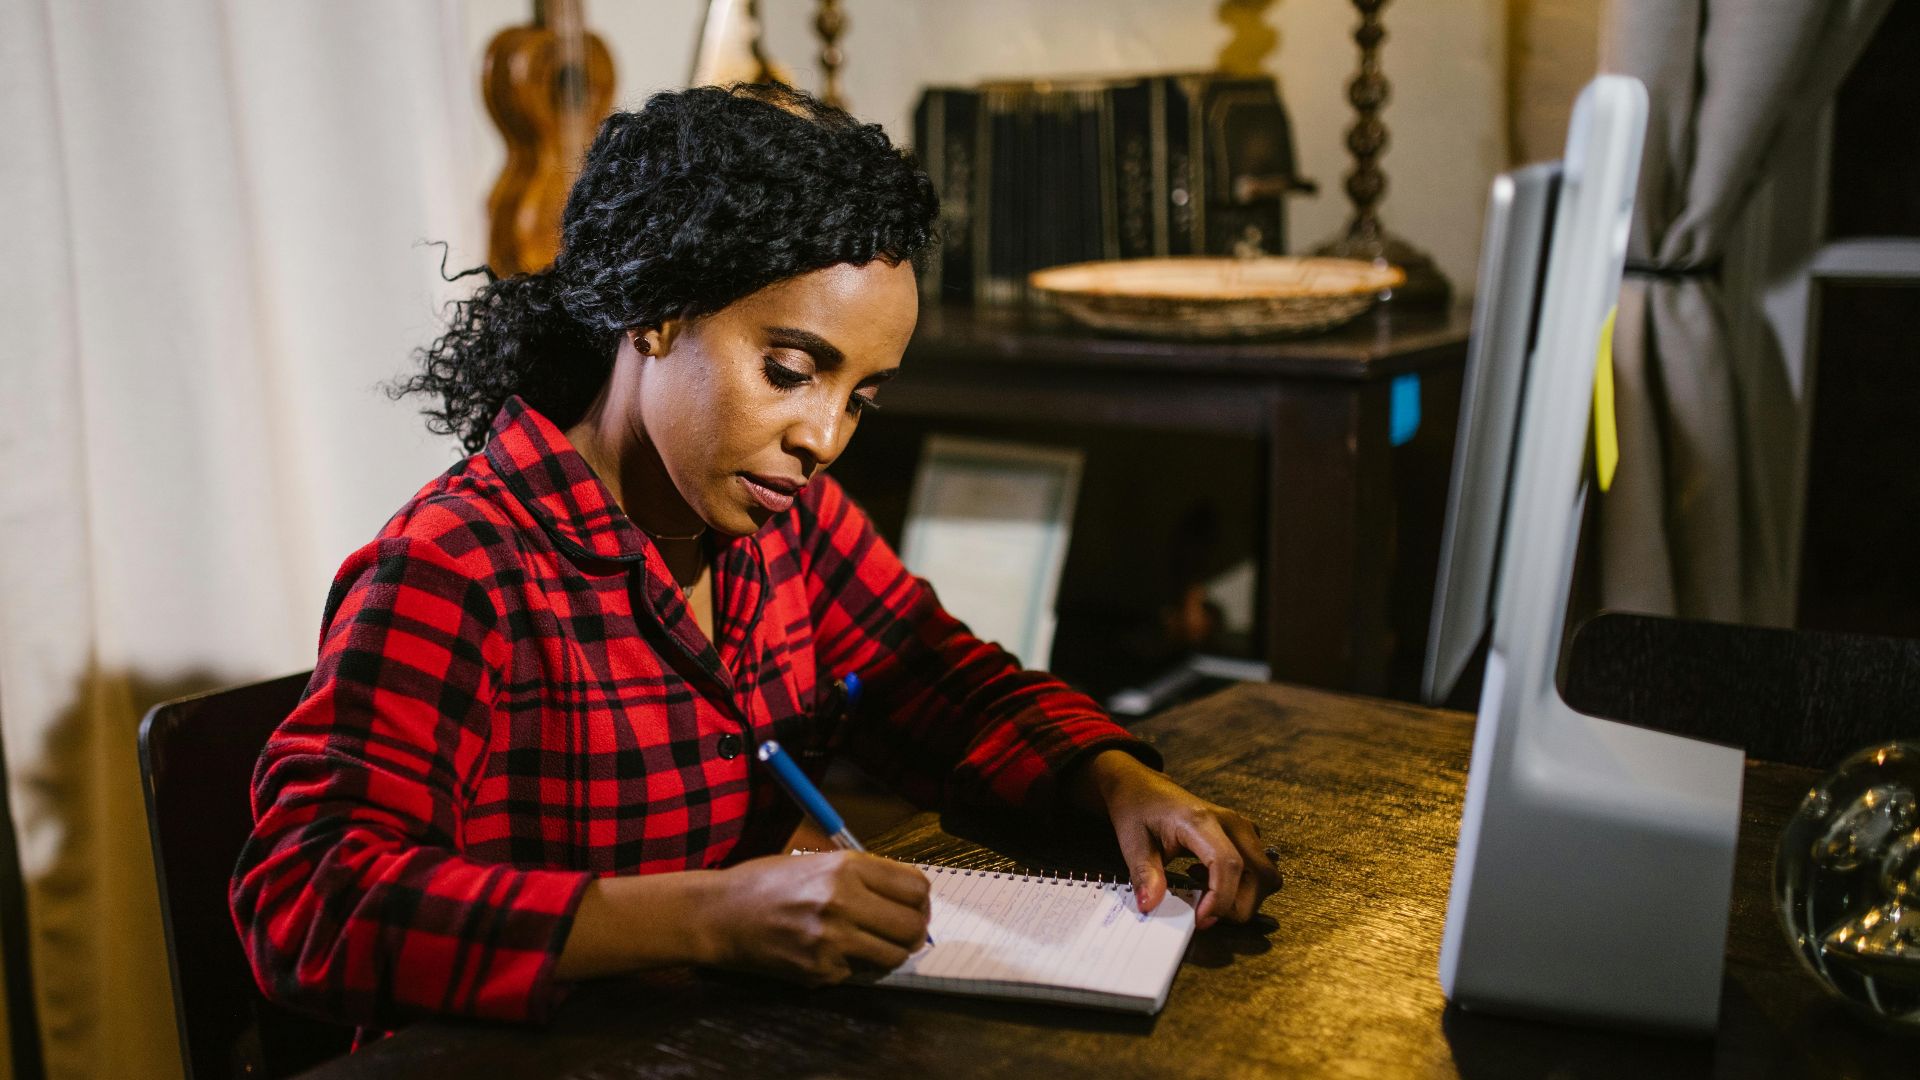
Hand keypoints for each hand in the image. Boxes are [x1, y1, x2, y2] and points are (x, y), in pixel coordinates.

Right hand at [706, 850, 931, 984]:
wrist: (719, 914)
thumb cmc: (765, 883)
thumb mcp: (817, 862)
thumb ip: (862, 876)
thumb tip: (907, 896)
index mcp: (845, 867)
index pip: (914, 887)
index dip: (920, 900)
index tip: (914, 906)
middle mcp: (843, 901)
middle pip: (911, 925)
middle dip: (913, 931)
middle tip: (903, 932)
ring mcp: (832, 939)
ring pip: (893, 956)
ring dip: (888, 952)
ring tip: (871, 944)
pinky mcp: (820, 970)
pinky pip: (858, 973)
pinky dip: (852, 966)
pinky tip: (831, 952)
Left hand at [1068, 750, 1281, 928]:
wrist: (1143, 786)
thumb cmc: (1139, 809)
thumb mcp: (1132, 841)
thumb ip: (1144, 874)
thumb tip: (1151, 904)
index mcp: (1200, 821)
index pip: (1228, 864)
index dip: (1220, 899)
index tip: (1201, 920)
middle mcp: (1230, 823)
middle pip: (1260, 875)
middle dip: (1238, 906)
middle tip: (1204, 913)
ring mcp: (1241, 827)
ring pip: (1266, 875)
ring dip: (1244, 897)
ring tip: (1206, 892)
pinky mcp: (1243, 834)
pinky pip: (1259, 869)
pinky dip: (1243, 886)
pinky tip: (1208, 879)